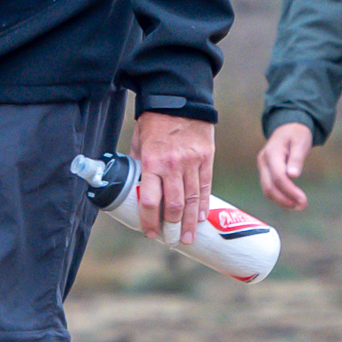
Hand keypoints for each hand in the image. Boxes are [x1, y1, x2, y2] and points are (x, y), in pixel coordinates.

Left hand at [130, 112, 214, 244]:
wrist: (180, 100)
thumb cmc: (154, 122)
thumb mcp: (139, 143)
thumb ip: (139, 165)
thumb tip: (134, 185)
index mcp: (152, 162)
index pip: (150, 200)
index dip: (150, 220)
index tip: (150, 232)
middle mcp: (173, 166)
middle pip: (175, 205)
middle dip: (173, 227)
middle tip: (172, 240)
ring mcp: (192, 163)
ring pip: (193, 200)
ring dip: (191, 222)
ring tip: (188, 237)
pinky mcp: (207, 159)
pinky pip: (206, 187)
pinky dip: (203, 205)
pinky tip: (201, 218)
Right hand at [257, 122, 312, 211]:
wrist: (287, 127)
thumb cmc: (296, 134)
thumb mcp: (300, 142)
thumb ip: (296, 158)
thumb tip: (293, 176)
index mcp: (272, 154)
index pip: (278, 177)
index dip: (290, 191)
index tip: (304, 201)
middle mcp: (263, 162)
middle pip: (269, 187)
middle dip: (285, 200)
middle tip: (302, 206)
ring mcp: (262, 167)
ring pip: (266, 189)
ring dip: (281, 201)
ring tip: (297, 206)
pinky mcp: (265, 171)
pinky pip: (268, 187)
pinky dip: (278, 197)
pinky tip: (290, 201)